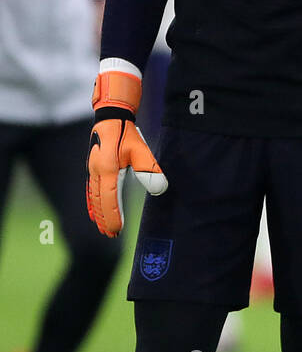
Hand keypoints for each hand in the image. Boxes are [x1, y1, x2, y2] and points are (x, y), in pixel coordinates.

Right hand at [86, 62, 166, 236]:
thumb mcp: (141, 150)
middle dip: (105, 219)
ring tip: (102, 228)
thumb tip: (160, 188)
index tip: (117, 230)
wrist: (111, 117)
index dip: (113, 216)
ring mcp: (92, 170)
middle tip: (111, 235)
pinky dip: (92, 203)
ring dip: (98, 214)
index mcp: (107, 169)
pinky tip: (93, 212)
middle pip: (100, 202)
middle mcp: (96, 171)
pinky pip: (91, 190)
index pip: (110, 199)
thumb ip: (150, 170)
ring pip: (94, 197)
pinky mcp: (93, 167)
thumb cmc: (127, 133)